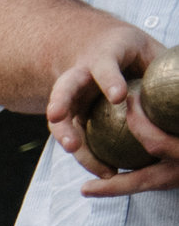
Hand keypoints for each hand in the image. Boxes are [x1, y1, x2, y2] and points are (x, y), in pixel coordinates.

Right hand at [46, 29, 178, 193]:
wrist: (98, 52)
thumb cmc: (133, 51)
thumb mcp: (151, 52)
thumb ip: (167, 66)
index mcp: (103, 55)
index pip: (103, 67)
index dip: (109, 80)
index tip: (118, 97)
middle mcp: (79, 77)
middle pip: (64, 89)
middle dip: (59, 103)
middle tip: (57, 118)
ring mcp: (71, 99)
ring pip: (62, 119)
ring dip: (66, 138)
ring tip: (76, 154)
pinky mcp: (73, 119)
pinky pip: (77, 140)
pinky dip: (88, 157)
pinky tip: (107, 173)